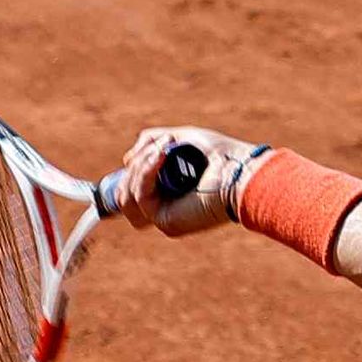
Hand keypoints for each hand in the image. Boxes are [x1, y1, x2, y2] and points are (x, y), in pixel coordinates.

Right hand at [114, 124, 254, 236]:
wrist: (239, 173)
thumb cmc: (220, 155)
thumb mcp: (179, 138)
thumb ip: (152, 142)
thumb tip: (127, 159)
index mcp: (166, 191)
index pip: (129, 187)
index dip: (130, 169)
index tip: (143, 154)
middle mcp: (163, 208)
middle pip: (122, 192)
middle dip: (136, 164)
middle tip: (161, 147)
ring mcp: (163, 217)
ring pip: (125, 197)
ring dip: (139, 168)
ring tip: (163, 151)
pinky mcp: (166, 222)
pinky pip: (139, 197)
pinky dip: (146, 172)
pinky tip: (162, 156)